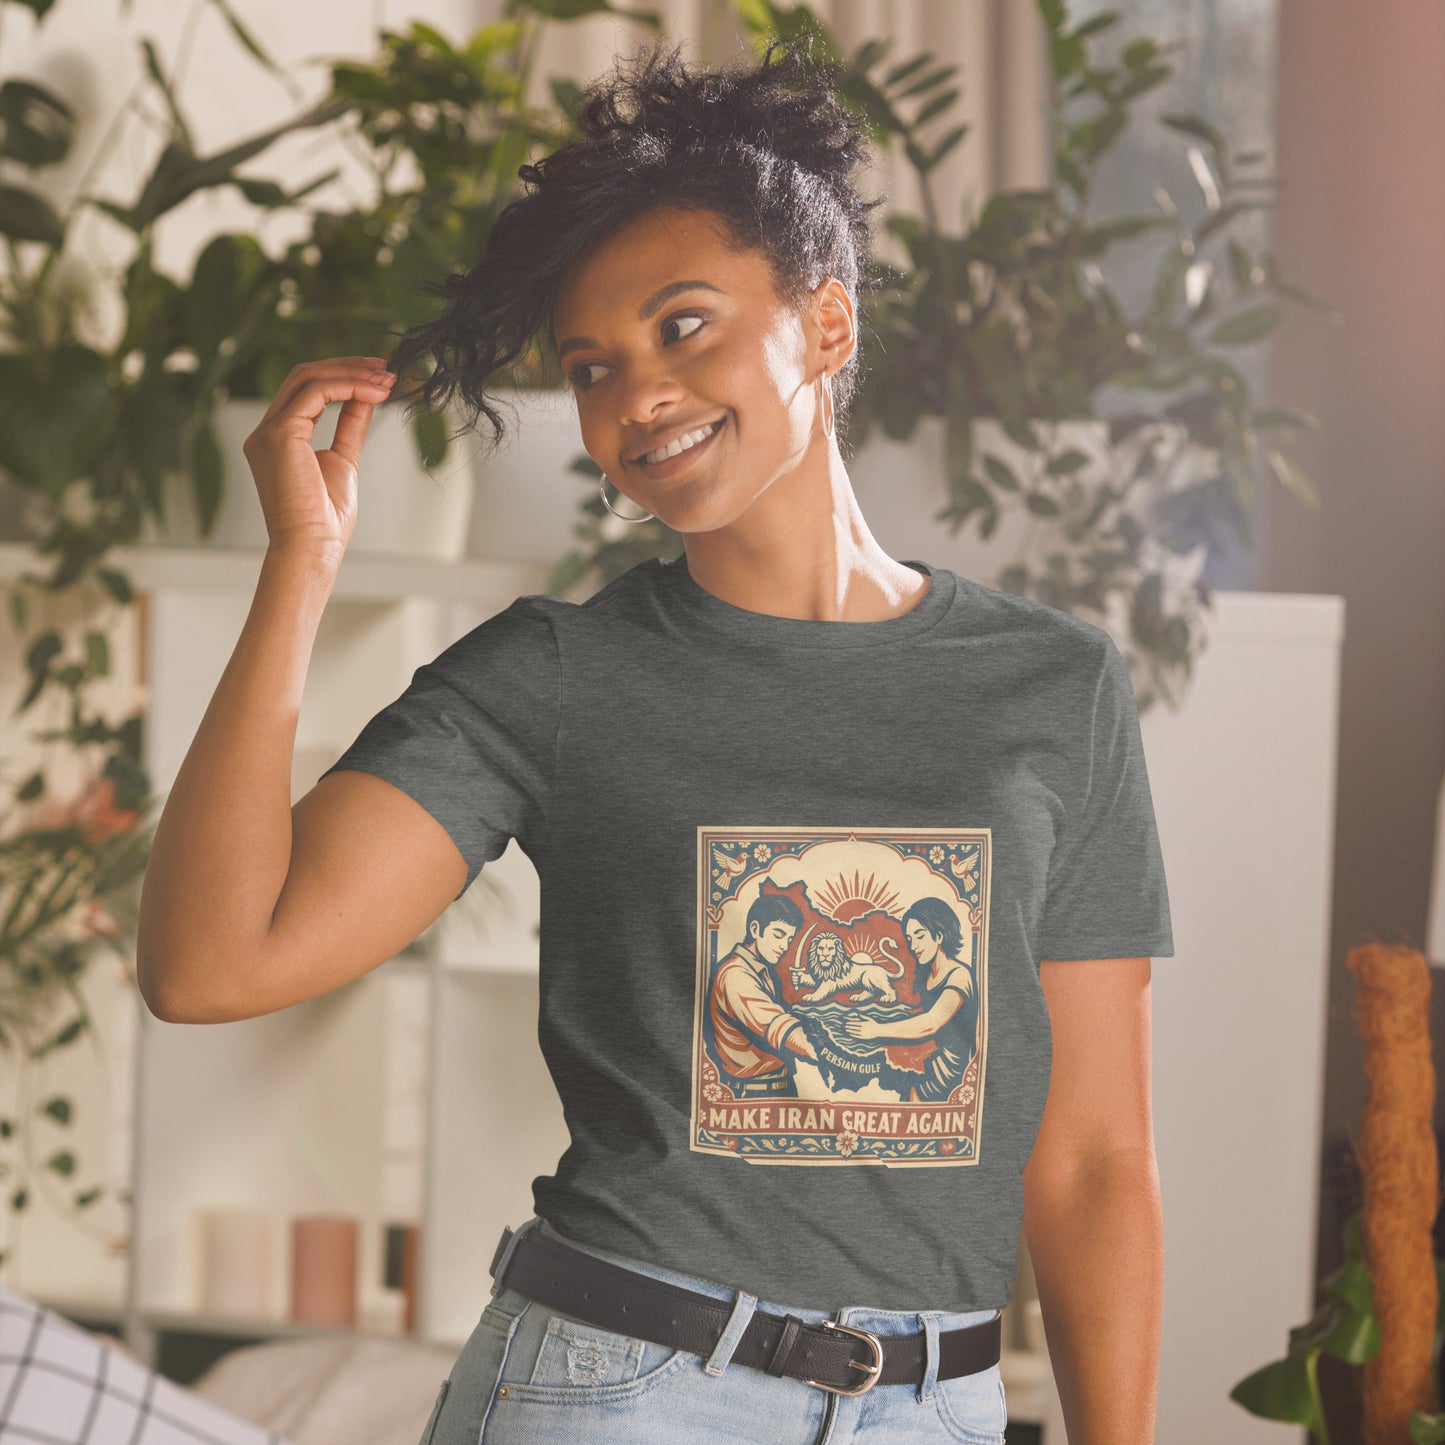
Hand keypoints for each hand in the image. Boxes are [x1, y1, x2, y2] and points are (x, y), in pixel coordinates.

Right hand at [240, 355, 397, 556]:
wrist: (312, 547)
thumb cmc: (325, 519)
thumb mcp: (343, 460)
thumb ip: (349, 426)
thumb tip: (367, 396)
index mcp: (278, 439)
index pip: (306, 391)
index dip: (343, 377)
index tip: (378, 376)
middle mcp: (266, 431)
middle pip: (304, 376)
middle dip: (347, 367)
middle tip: (385, 367)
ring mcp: (268, 431)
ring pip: (308, 378)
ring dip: (352, 373)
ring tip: (386, 378)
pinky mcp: (279, 434)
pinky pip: (315, 392)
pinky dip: (348, 387)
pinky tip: (375, 392)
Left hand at [845, 1016, 876, 1040]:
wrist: (878, 1031)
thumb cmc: (874, 1024)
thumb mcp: (869, 1019)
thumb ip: (864, 1016)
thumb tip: (859, 1013)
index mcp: (864, 1024)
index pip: (855, 1023)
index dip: (850, 1023)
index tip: (847, 1023)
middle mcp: (863, 1028)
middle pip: (854, 1027)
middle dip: (849, 1027)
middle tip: (845, 1026)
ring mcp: (863, 1033)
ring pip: (855, 1032)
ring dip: (850, 1031)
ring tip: (846, 1030)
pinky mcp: (864, 1037)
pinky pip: (857, 1036)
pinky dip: (853, 1035)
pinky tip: (850, 1034)